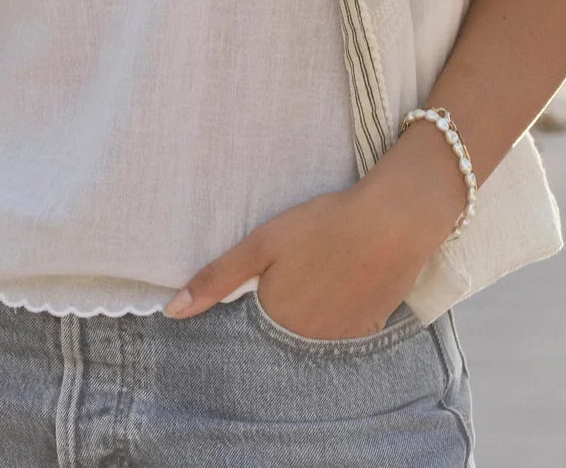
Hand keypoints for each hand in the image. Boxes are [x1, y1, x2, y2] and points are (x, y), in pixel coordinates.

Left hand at [160, 184, 430, 339]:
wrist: (393, 222)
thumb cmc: (323, 226)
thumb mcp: (262, 244)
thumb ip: (217, 279)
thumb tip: (172, 313)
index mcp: (276, 322)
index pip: (248, 335)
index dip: (248, 312)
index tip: (254, 293)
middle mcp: (307, 343)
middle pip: (281, 338)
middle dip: (278, 316)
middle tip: (292, 278)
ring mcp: (341, 340)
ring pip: (311, 337)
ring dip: (307, 318)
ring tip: (315, 280)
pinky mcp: (369, 330)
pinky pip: (341, 334)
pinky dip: (335, 316)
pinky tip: (340, 286)